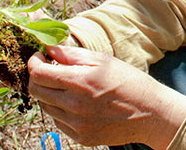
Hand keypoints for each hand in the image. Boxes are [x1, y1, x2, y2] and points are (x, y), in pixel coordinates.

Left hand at [28, 46, 185, 148]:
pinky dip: (61, 109)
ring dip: (50, 93)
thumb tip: (48, 48)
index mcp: (80, 82)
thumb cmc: (129, 82)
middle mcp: (74, 106)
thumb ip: (72, 54)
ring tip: (68, 85)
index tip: (40, 56)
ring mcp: (77, 125)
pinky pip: (58, 121)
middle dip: (37, 77)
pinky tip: (77, 102)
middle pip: (36, 91)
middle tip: (48, 68)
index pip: (38, 73)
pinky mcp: (81, 137)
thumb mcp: (103, 60)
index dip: (34, 62)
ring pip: (46, 106)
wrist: (151, 113)